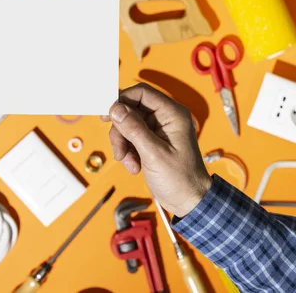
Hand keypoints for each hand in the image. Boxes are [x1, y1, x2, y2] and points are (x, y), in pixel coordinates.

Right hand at [103, 83, 211, 217]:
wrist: (188, 201)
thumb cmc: (179, 178)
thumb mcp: (153, 153)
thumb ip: (133, 129)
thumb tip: (115, 108)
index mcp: (172, 114)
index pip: (142, 93)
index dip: (122, 100)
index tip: (107, 115)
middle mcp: (165, 117)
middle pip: (131, 109)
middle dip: (121, 130)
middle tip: (119, 149)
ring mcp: (158, 129)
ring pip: (128, 124)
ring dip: (123, 144)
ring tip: (129, 162)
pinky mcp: (151, 141)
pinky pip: (131, 137)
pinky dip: (128, 151)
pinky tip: (134, 166)